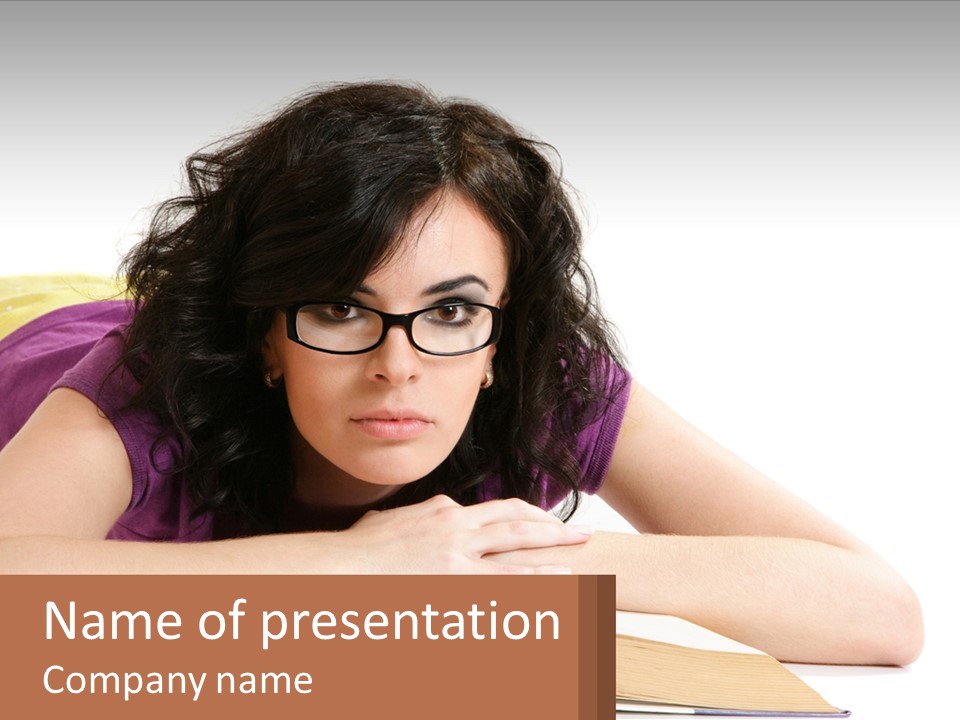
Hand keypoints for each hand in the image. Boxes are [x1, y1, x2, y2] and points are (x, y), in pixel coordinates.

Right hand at [343, 495, 592, 573]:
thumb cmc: (359, 549)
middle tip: (582, 530)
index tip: (540, 523)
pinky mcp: (455, 580)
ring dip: (552, 550)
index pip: (492, 511)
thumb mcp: (389, 522)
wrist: (343, 565)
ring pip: (517, 547)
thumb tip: (406, 519)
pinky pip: (502, 584)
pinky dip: (529, 587)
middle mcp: (458, 527)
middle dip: (553, 525)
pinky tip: (550, 592)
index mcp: (444, 511)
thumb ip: (410, 520)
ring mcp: (459, 554)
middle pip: (517, 521)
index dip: (521, 517)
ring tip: (579, 555)